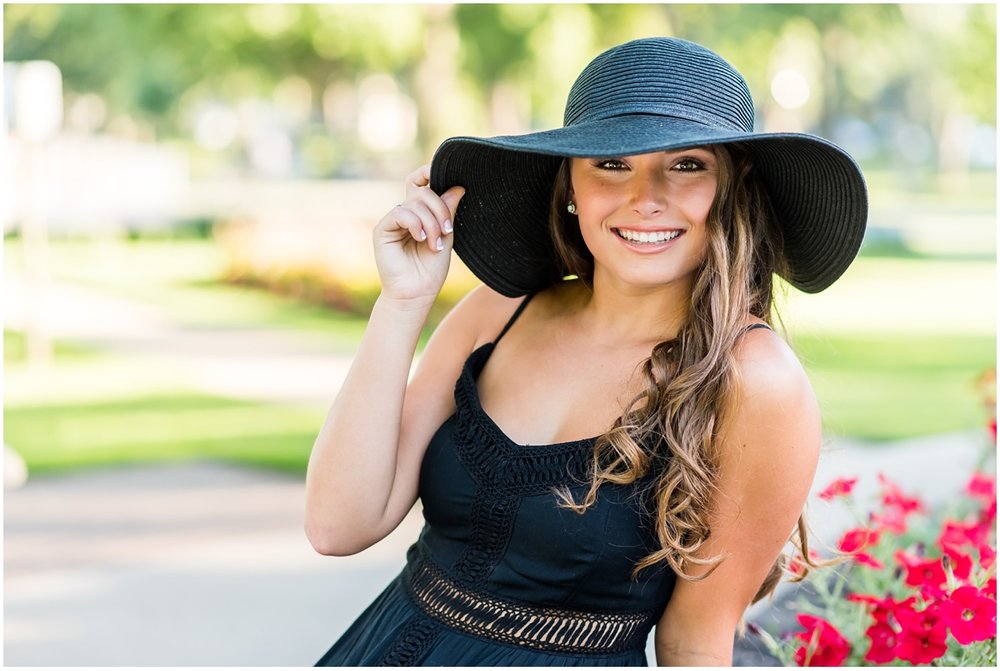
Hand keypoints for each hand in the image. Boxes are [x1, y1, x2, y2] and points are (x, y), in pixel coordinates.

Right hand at [373, 164, 464, 305]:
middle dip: (440, 209)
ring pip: (415, 202)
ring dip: (431, 222)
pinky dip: (415, 224)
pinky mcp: (383, 229)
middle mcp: (405, 214)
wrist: (416, 293)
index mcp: (420, 214)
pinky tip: (421, 239)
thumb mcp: (446, 236)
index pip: (421, 183)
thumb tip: (458, 187)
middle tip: (447, 231)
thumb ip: (448, 212)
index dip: (429, 174)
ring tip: (435, 244)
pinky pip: (401, 212)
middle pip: (423, 191)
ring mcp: (393, 220)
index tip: (448, 178)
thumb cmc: (430, 270)